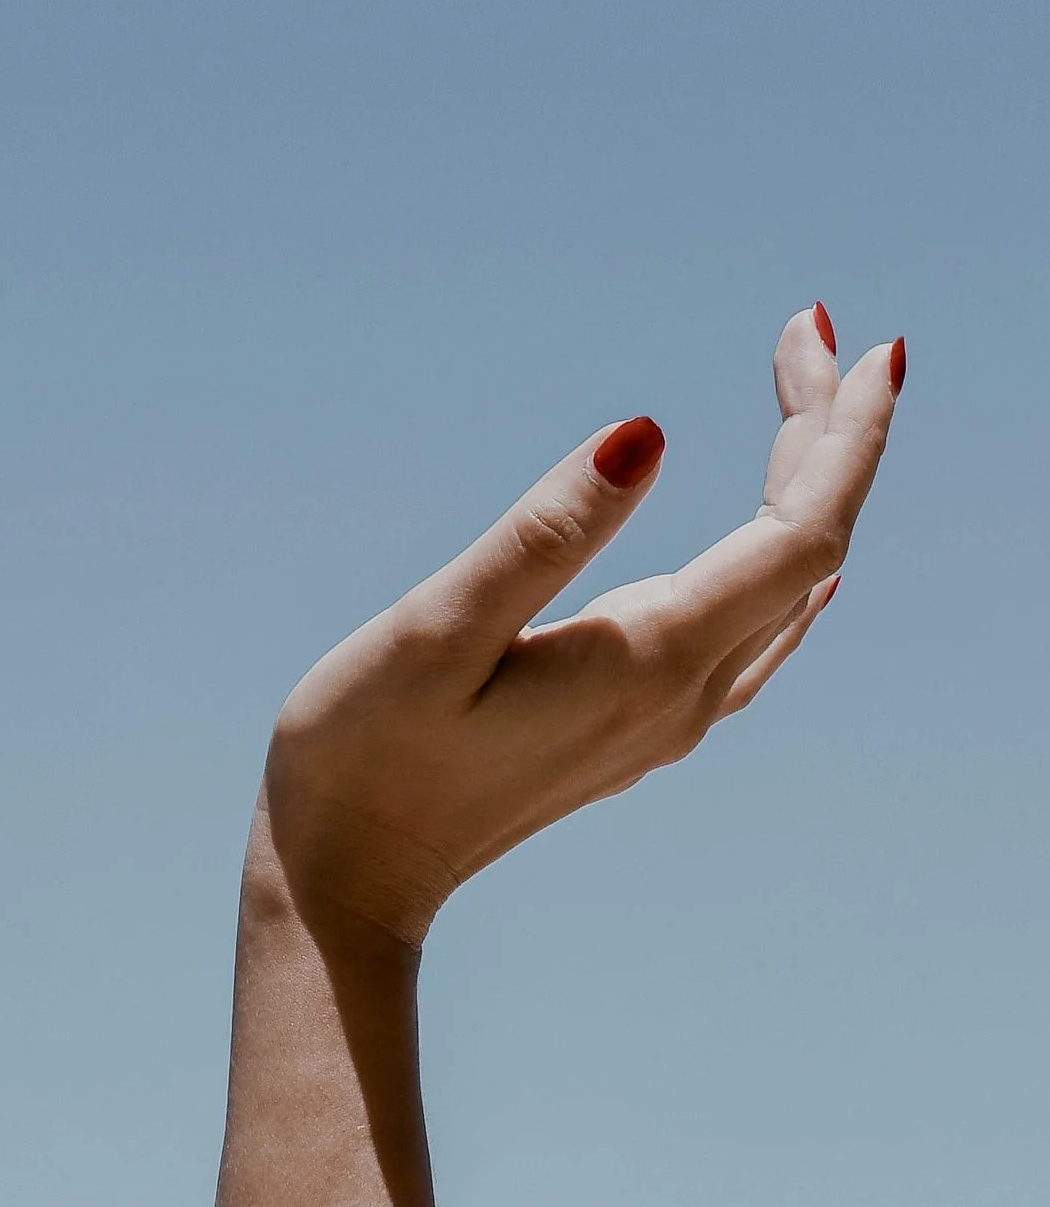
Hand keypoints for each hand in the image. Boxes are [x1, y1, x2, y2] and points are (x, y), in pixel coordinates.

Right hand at [263, 309, 903, 947]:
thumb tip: (647, 432)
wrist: (345, 883)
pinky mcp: (635, 729)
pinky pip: (753, 632)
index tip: (860, 338)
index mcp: (651, 657)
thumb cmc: (365, 752)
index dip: (844, 434)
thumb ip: (545, 532)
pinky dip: (783, 558)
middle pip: (807, 549)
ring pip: (787, 589)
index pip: (802, 532)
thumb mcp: (439, 627)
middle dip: (825, 431)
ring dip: (806, 485)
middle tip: (810, 323)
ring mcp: (666, 721)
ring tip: (803, 392)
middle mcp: (683, 695)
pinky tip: (787, 550)